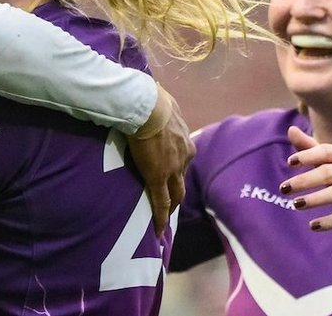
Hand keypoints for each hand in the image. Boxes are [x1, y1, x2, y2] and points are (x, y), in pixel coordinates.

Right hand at [128, 84, 193, 235]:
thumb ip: (165, 111)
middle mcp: (184, 156)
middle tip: (171, 206)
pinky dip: (160, 217)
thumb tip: (159, 100)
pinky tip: (157, 231)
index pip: (183, 161)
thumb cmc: (152, 100)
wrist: (147, 107)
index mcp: (185, 140)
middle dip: (177, 195)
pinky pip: (160, 202)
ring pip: (175, 194)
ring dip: (170, 206)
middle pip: (182, 182)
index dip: (177, 173)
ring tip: (163, 217)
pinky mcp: (158, 178)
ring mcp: (173, 169)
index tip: (174, 182)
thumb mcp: (166, 105)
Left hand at [280, 126, 331, 231]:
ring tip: (295, 204)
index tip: (290, 162)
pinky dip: (329, 221)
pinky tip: (313, 225)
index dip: (308, 155)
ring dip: (315, 199)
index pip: (327, 152)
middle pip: (328, 173)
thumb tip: (290, 129)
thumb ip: (311, 148)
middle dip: (304, 180)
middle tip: (283, 188)